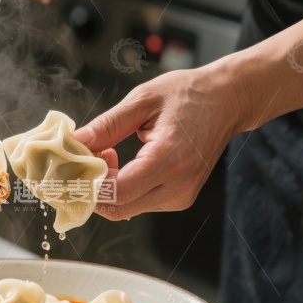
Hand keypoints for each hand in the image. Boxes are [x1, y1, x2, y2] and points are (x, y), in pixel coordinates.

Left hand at [74, 68, 242, 220]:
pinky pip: (139, 203)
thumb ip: (107, 125)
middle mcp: (178, 185)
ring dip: (108, 188)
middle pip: (118, 207)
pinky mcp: (180, 198)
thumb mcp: (142, 100)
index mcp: (170, 159)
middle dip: (94, 187)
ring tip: (110, 153)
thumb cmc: (188, 94)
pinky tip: (124, 163)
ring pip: (126, 208)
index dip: (90, 183)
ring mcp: (181, 196)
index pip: (118, 192)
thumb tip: (75, 142)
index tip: (76, 161)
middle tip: (88, 157)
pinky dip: (123, 188)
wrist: (227, 100)